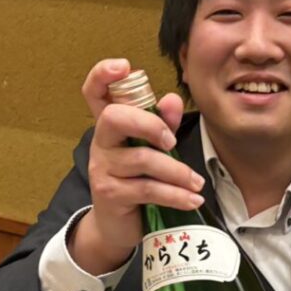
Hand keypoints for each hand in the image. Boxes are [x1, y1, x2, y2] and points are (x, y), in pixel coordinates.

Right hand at [69, 58, 205, 274]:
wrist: (116, 225)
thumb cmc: (137, 179)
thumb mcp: (152, 149)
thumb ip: (162, 123)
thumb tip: (173, 99)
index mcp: (109, 125)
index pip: (94, 92)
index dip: (102, 74)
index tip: (123, 66)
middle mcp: (101, 142)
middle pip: (115, 117)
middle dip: (150, 124)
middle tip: (172, 142)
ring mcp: (103, 168)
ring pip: (142, 159)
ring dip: (177, 172)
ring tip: (196, 184)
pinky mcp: (111, 194)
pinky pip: (148, 189)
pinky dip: (176, 195)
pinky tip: (192, 200)